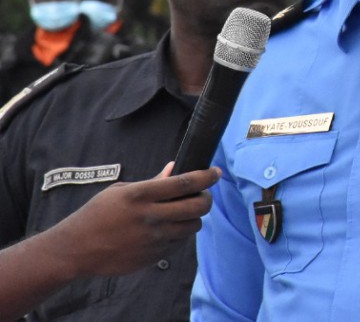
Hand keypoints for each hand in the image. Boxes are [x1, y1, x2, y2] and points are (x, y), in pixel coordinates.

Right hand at [49, 163, 220, 276]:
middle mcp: (151, 216)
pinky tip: (170, 228)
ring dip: (194, 217)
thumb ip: (153, 182)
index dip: (207, 176)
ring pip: (193, 226)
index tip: (217, 172)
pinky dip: (180, 234)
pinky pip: (179, 242)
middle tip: (204, 195)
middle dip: (206, 198)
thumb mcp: (121, 190)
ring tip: (184, 212)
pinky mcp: (153, 256)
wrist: (76, 249)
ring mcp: (154, 239)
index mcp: (141, 195)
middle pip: (197, 206)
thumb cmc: (98, 214)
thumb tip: (175, 169)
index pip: (185, 183)